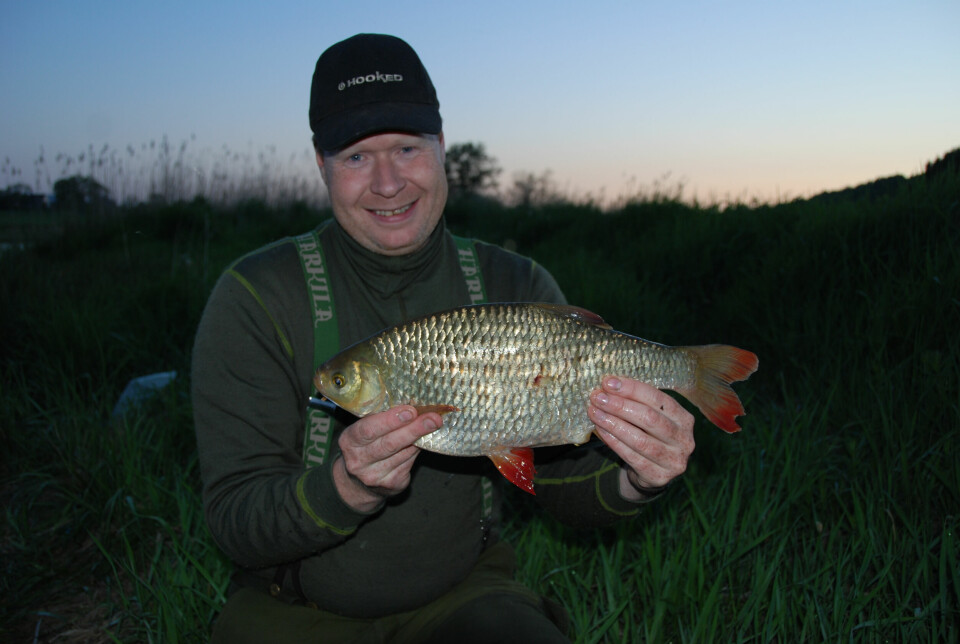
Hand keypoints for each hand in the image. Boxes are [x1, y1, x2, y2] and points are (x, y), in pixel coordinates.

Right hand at [334, 406, 441, 511]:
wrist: (358, 483)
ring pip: (403, 454)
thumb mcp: (364, 431)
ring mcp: (374, 476)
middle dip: (413, 429)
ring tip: (434, 424)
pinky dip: (417, 450)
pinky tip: (423, 441)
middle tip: (432, 418)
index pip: (368, 429)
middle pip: (389, 444)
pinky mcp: (391, 484)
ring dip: (420, 438)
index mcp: (349, 441)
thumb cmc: (366, 447)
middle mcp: (358, 461)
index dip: (390, 420)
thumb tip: (413, 407)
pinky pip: (409, 463)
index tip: (410, 411)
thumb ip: (382, 420)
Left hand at [587, 377, 694, 500]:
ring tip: (594, 412)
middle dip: (620, 406)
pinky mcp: (659, 477)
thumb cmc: (649, 435)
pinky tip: (600, 430)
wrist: (654, 471)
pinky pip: (632, 457)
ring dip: (614, 424)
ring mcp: (674, 460)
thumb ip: (637, 402)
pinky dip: (613, 441)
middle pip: (649, 419)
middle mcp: (684, 439)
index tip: (608, 382)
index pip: (658, 399)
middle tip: (597, 397)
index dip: (632, 389)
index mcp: (684, 418)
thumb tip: (609, 385)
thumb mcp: (652, 417)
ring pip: (640, 440)